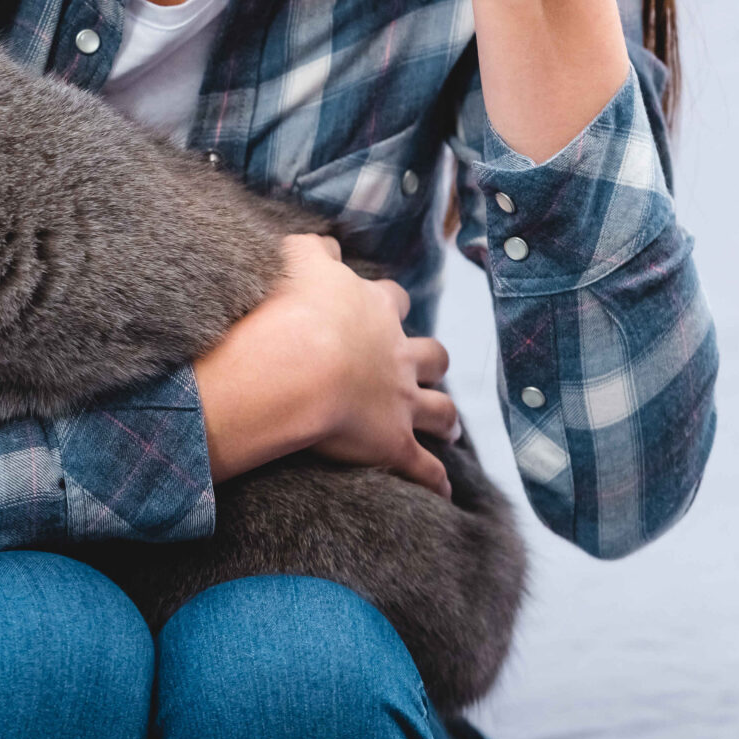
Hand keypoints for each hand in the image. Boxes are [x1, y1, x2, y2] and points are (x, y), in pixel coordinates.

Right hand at [195, 234, 457, 496]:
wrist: (296, 364)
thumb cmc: (290, 309)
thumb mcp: (297, 260)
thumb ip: (313, 249)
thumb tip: (325, 245)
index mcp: (373, 309)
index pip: (392, 301)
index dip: (388, 306)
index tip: (381, 310)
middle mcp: (397, 354)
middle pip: (430, 355)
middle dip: (430, 363)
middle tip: (423, 369)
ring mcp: (400, 401)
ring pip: (439, 410)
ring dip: (445, 419)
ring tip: (448, 430)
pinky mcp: (394, 444)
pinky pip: (424, 469)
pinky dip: (436, 482)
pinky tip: (442, 492)